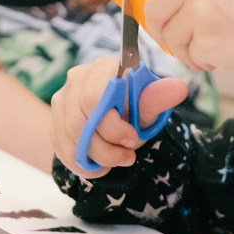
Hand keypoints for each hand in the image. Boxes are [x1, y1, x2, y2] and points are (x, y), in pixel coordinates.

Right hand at [50, 57, 187, 175]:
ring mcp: (61, 100)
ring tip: (117, 161)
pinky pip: (62, 149)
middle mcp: (76, 79)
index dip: (113, 127)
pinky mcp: (54, 120)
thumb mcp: (150, 105)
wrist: (120, 117)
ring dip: (96, 158)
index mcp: (102, 68)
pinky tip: (100, 165)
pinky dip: (83, 164)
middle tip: (128, 156)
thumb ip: (159, 97)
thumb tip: (179, 88)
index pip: (94, 99)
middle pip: (80, 123)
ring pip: (70, 139)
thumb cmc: (135, 107)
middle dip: (106, 148)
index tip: (133, 140)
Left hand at [144, 0, 233, 86]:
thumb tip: (158, 8)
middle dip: (163, 32)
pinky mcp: (205, 38)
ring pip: (170, 37)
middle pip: (154, 9)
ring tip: (218, 51)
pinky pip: (189, 56)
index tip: (171, 25)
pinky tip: (228, 56)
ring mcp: (201, 8)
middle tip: (180, 46)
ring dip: (188, 51)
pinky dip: (204, 62)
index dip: (166, 10)